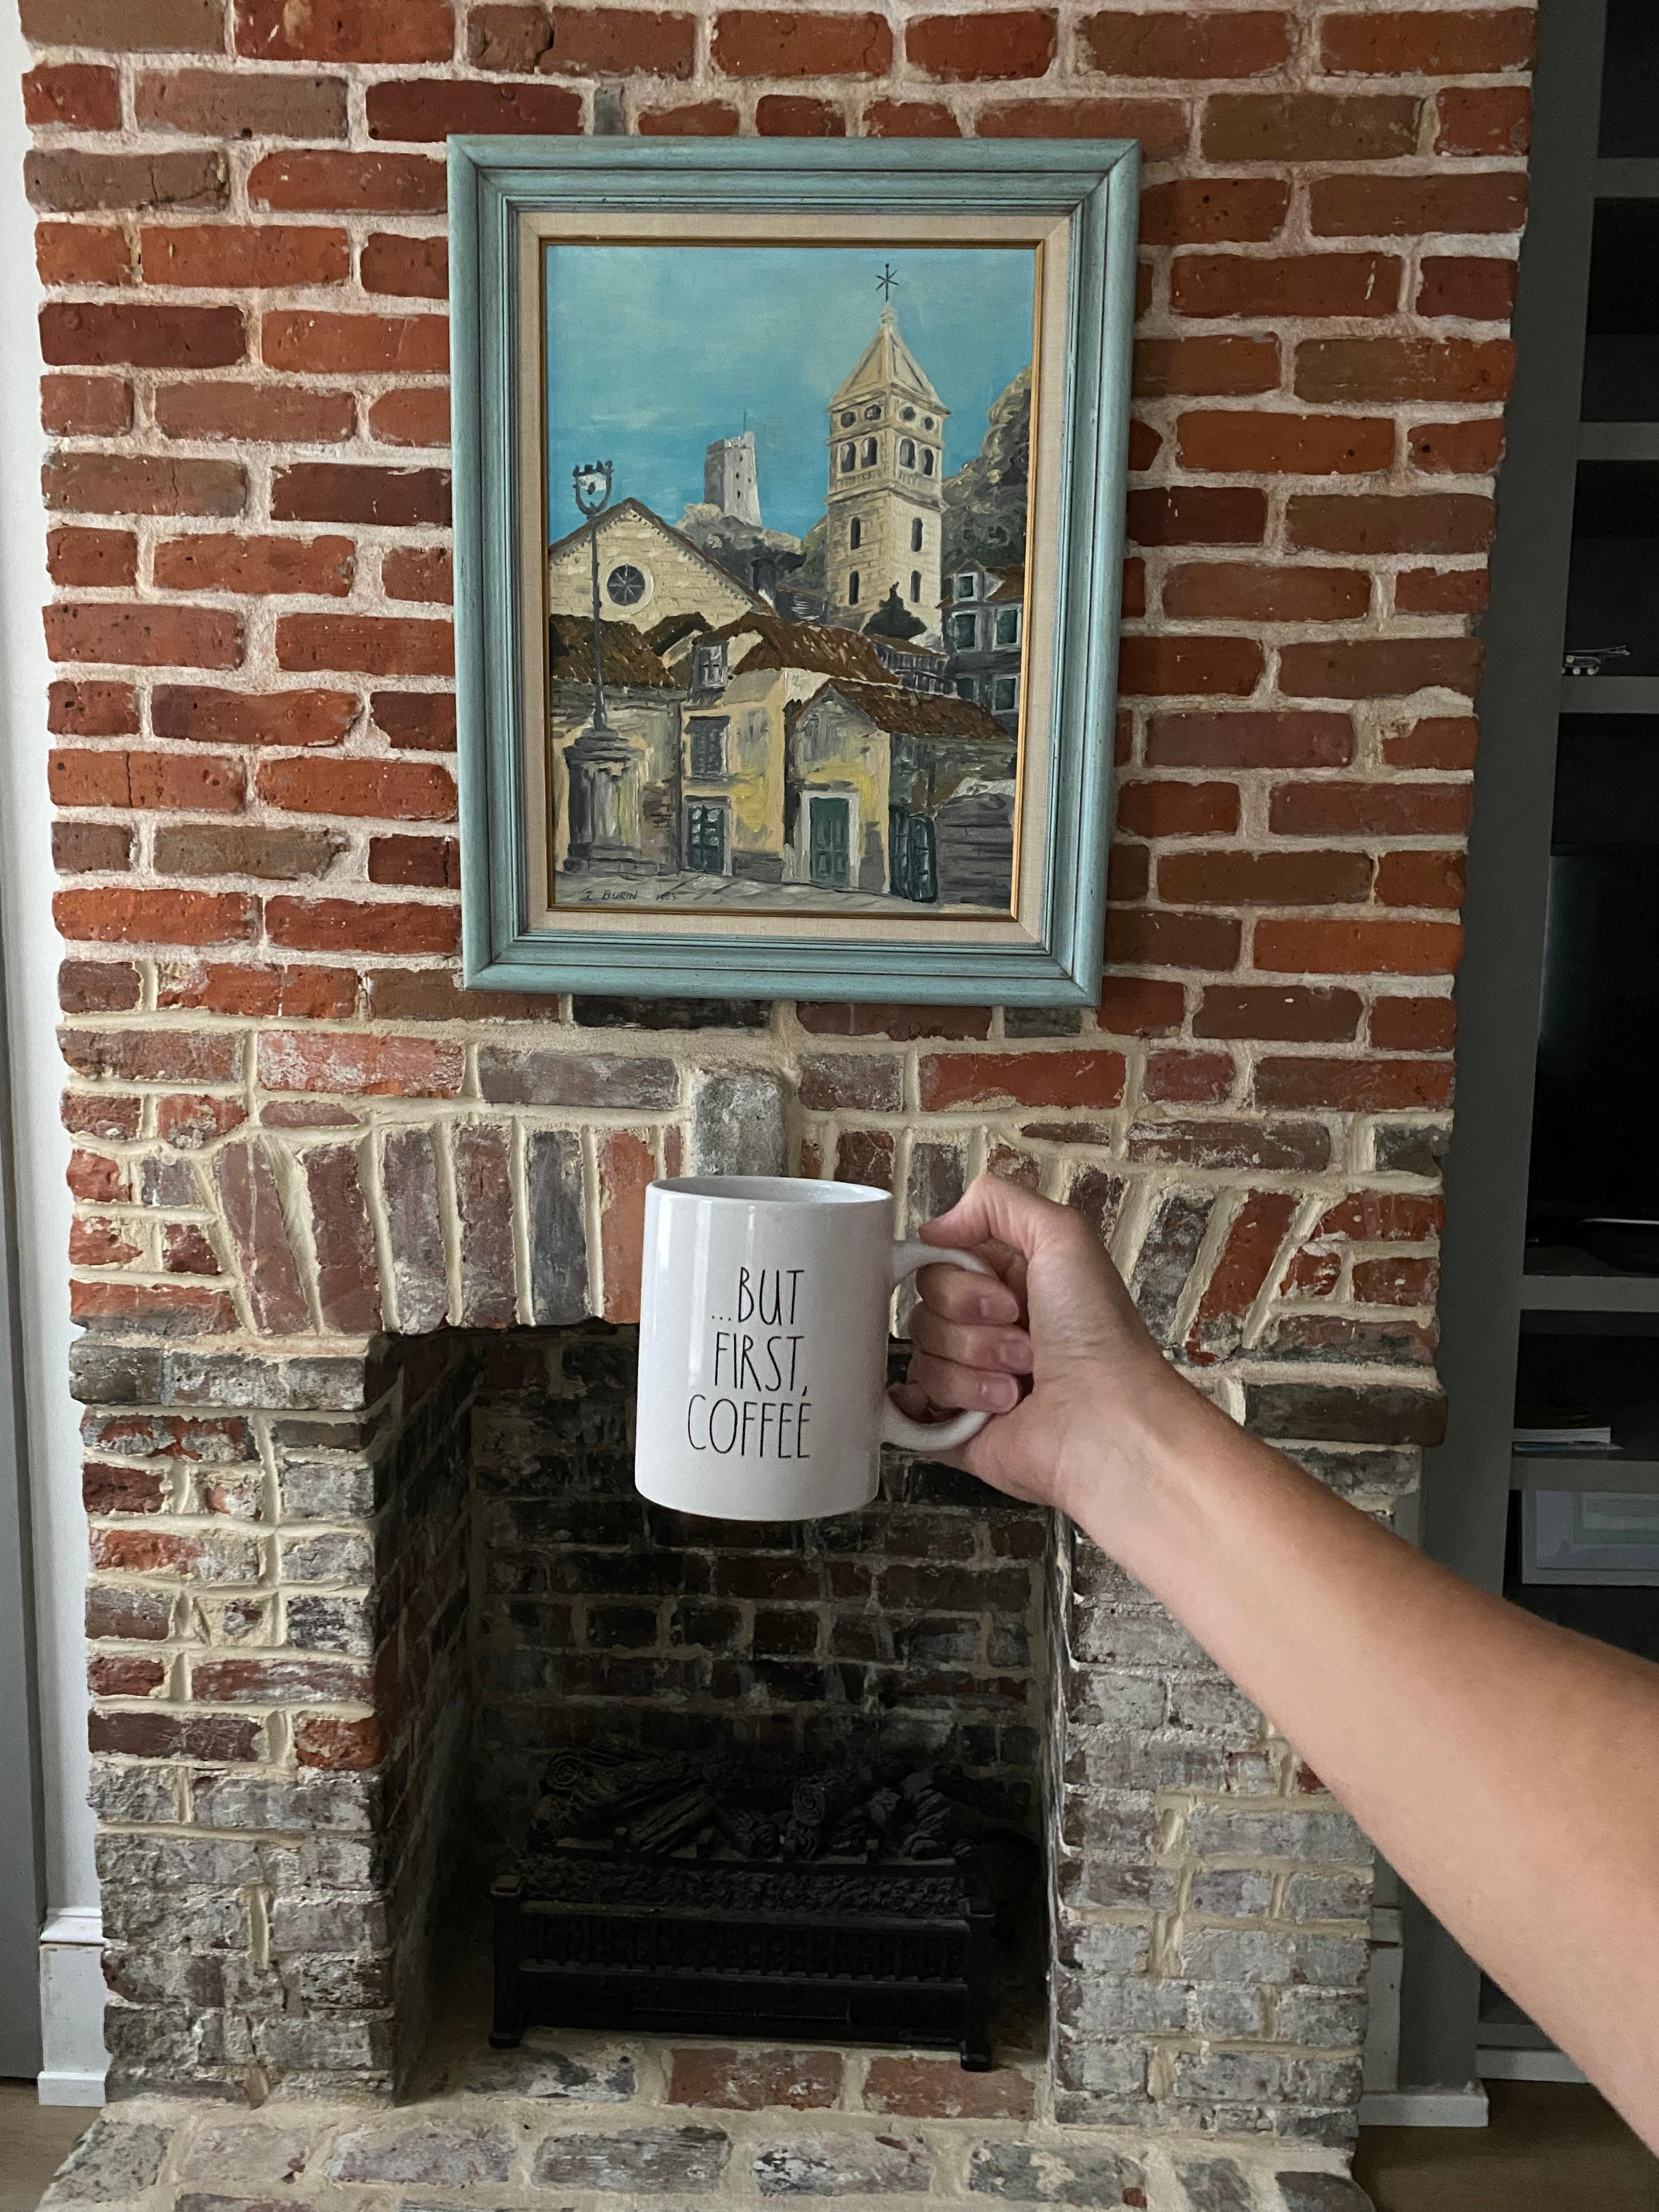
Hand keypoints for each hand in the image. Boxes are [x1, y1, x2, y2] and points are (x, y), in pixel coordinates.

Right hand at [890, 1172, 1187, 1525]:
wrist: (1109, 1424)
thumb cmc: (1098, 1334)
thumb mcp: (1063, 1236)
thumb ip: (996, 1203)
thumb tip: (933, 1228)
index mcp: (1008, 1285)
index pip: (938, 1266)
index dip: (960, 1282)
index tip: (1006, 1298)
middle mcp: (986, 1332)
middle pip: (924, 1312)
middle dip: (974, 1328)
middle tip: (1027, 1347)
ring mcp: (969, 1383)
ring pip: (922, 1359)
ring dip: (973, 1371)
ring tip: (1020, 1388)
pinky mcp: (955, 1431)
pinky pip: (908, 1411)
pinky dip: (928, 1410)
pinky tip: (964, 1411)